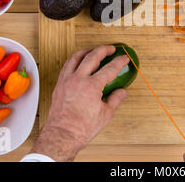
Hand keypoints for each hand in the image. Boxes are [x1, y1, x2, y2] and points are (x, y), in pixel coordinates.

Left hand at [31, 45, 129, 160]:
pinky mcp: (59, 85)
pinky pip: (66, 66)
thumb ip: (115, 99)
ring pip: (76, 58)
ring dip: (86, 51)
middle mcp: (78, 80)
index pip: (109, 69)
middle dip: (103, 50)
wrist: (62, 135)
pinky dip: (74, 60)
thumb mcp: (105, 114)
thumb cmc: (82, 128)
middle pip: (92, 56)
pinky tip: (78, 62)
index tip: (124, 58)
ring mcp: (66, 81)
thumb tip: (122, 92)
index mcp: (92, 86)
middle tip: (111, 48)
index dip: (119, 61)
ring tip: (93, 50)